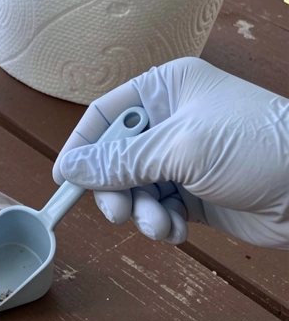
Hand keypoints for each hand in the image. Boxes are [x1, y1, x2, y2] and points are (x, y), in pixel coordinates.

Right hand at [53, 57, 287, 247]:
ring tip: (161, 225)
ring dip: (142, 212)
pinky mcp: (199, 193)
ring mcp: (185, 158)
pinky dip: (163, 223)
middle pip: (115, 157)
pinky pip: (160, 208)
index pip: (105, 115)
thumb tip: (70, 170)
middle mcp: (172, 120)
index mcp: (166, 90)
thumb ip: (121, 161)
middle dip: (115, 189)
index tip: (65, 180)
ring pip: (135, 188)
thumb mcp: (181, 148)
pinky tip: (179, 231)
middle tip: (119, 213)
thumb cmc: (254, 148)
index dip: (82, 147)